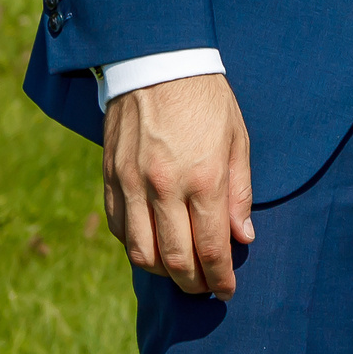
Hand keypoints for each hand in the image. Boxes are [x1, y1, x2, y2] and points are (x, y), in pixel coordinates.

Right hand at [103, 74, 254, 298]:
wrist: (157, 63)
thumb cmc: (207, 100)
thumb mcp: (238, 139)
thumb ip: (240, 192)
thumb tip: (243, 237)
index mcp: (204, 178)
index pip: (212, 247)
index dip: (221, 277)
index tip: (228, 290)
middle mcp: (165, 187)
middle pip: (175, 259)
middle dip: (193, 283)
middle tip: (205, 289)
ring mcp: (132, 185)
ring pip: (141, 253)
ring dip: (162, 272)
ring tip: (180, 272)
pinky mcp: (109, 179)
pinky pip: (120, 229)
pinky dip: (136, 247)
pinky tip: (153, 246)